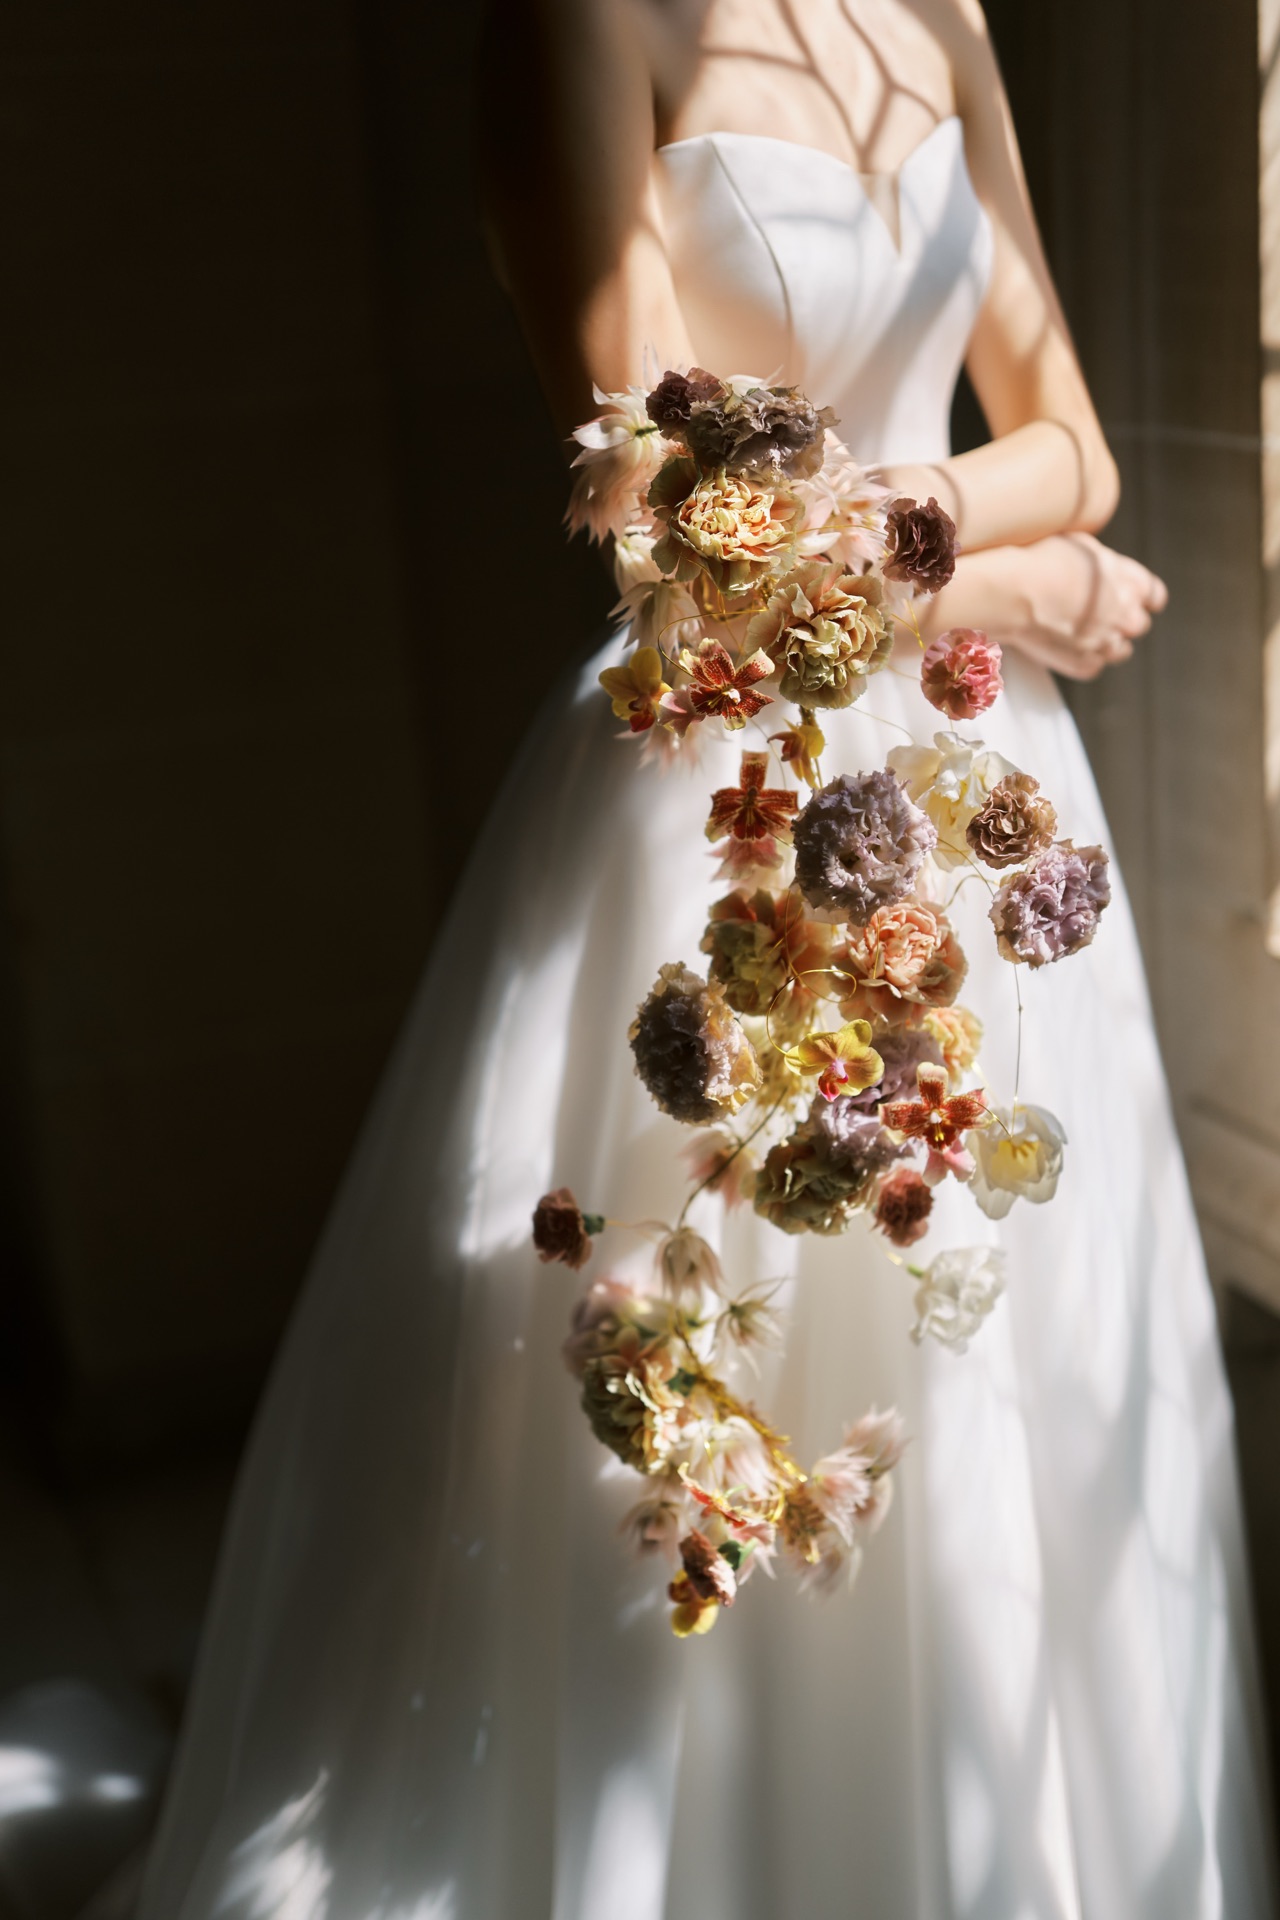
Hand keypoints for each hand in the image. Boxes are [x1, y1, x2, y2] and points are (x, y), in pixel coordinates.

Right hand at [994, 533, 1167, 681]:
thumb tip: (1101, 566)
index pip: (1155, 595)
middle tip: (1096, 615)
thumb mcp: (1081, 546)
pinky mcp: (1083, 664)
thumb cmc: (1042, 561)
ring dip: (1106, 643)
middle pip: (1138, 625)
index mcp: (1131, 582)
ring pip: (1120, 651)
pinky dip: (1083, 659)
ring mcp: (1105, 643)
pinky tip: (1065, 646)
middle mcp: (1125, 615)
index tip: (1133, 600)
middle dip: (1122, 621)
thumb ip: (1103, 563)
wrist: (1015, 592)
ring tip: (1080, 632)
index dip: (1144, 598)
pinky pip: (1093, 667)